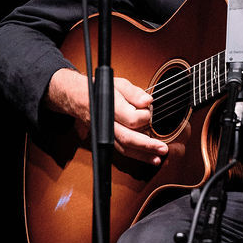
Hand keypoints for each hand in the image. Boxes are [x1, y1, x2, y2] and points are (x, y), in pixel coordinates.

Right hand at [46, 67, 169, 164]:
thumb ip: (134, 92)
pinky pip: (121, 150)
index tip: (150, 111)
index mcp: (110, 107)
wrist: (79, 98)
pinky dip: (136, 155)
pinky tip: (148, 157)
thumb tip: (148, 101)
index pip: (130, 118)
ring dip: (142, 155)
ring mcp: (105, 134)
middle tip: (163, 148)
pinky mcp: (106, 139)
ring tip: (158, 158)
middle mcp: (106, 123)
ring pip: (124, 148)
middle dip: (147, 145)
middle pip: (127, 138)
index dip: (144, 116)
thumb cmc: (100, 89)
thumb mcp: (118, 84)